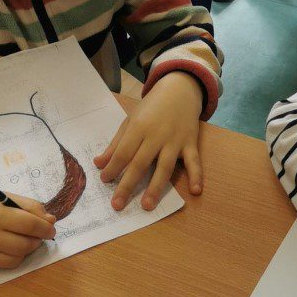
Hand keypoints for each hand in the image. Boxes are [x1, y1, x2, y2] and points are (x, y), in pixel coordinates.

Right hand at [0, 163, 55, 269]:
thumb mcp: (0, 196)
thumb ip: (27, 207)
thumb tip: (50, 221)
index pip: (30, 225)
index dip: (45, 228)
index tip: (52, 229)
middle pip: (25, 245)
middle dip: (37, 240)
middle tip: (39, 235)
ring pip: (15, 259)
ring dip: (26, 251)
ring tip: (24, 241)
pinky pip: (1, 265)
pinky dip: (9, 257)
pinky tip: (6, 247)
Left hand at [95, 71, 203, 212]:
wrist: (179, 90)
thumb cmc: (151, 108)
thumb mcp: (130, 120)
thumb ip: (116, 144)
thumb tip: (99, 164)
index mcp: (138, 127)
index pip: (123, 152)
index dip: (113, 168)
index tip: (104, 181)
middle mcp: (156, 135)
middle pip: (140, 163)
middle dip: (127, 185)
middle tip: (117, 205)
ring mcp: (175, 140)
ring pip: (165, 167)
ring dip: (156, 187)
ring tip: (147, 206)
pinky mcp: (191, 143)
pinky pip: (194, 161)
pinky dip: (197, 175)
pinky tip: (195, 191)